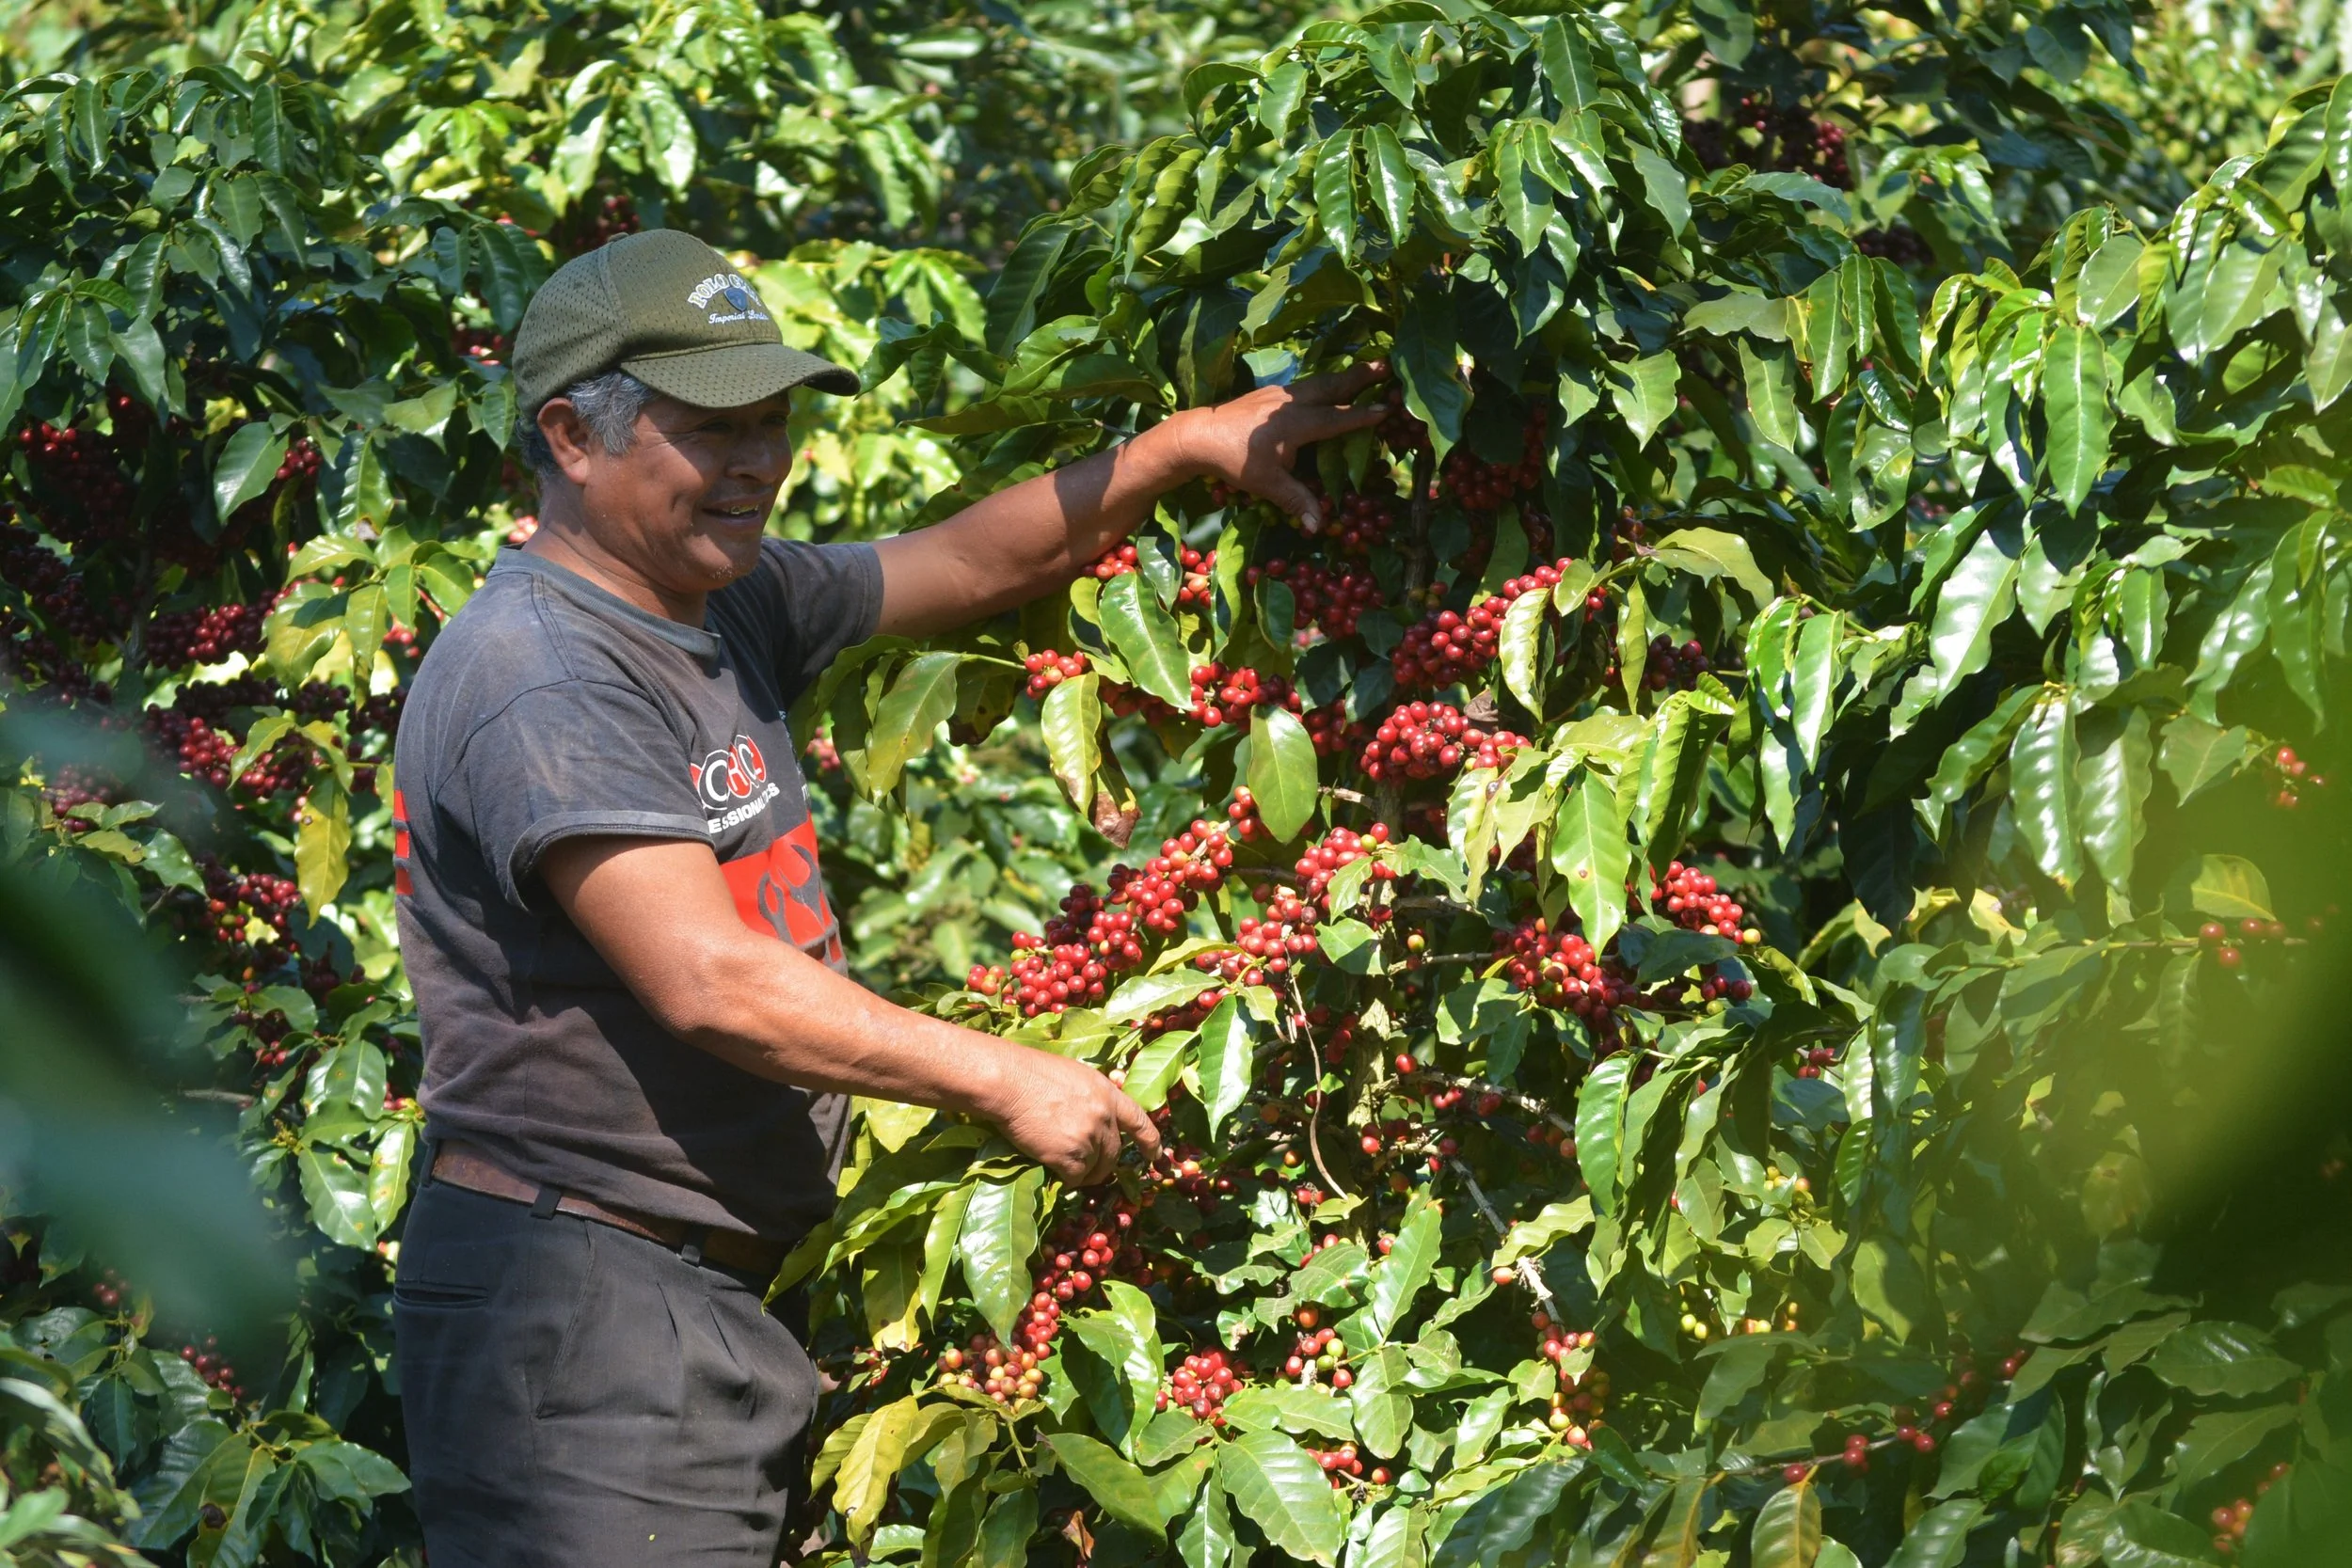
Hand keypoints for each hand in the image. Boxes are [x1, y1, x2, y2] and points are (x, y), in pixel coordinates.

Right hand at [980, 1042, 1161, 1184]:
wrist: (1008, 1082)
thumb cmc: (1031, 1072)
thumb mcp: (1075, 1076)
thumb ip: (1091, 1097)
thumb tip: (1094, 1116)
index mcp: (1108, 1092)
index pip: (1139, 1120)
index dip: (1149, 1141)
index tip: (1154, 1155)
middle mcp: (1104, 1116)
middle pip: (1114, 1151)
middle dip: (1104, 1164)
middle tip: (1088, 1169)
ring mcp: (1088, 1137)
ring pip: (1095, 1168)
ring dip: (1083, 1173)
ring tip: (1065, 1168)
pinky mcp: (1069, 1156)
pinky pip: (1076, 1177)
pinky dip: (1067, 1179)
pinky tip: (1054, 1171)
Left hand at [1168, 363, 1389, 532]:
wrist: (1198, 435)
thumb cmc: (1234, 460)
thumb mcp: (1267, 484)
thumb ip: (1296, 501)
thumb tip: (1318, 527)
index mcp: (1296, 424)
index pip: (1337, 418)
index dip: (1363, 415)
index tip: (1388, 410)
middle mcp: (1292, 403)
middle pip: (1333, 386)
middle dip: (1361, 377)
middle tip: (1387, 364)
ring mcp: (1280, 394)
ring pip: (1319, 380)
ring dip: (1345, 374)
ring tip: (1368, 366)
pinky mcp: (1271, 393)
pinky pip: (1306, 383)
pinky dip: (1325, 380)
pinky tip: (1329, 382)